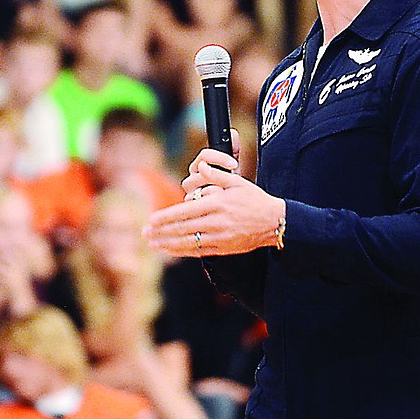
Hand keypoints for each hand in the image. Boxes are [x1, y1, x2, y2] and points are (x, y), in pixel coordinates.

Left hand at [144, 147, 283, 257]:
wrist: (274, 222)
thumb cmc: (254, 200)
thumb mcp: (237, 182)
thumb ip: (216, 176)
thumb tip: (200, 166)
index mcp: (217, 204)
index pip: (184, 212)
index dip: (165, 217)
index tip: (151, 220)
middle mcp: (216, 222)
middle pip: (182, 229)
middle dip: (161, 232)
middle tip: (145, 233)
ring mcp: (219, 237)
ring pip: (188, 242)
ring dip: (167, 244)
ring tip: (152, 244)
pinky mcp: (223, 248)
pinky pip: (198, 251)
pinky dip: (182, 251)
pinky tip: (171, 250)